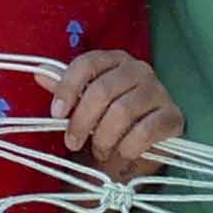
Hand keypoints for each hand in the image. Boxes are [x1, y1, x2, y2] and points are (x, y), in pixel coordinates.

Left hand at [49, 48, 181, 179]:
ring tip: (98, 150)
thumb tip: (39, 74)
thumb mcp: (83, 105)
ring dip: (103, 137)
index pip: (87, 64)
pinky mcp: (173, 116)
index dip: (68, 88)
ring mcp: (159, 91)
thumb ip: (66, 89)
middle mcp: (139, 69)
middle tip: (71, 142)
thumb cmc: (107, 121)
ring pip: (122, 111)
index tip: (56, 114)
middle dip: (81, 121)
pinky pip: (146, 130)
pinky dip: (128, 145)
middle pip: (102, 90)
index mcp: (115, 60)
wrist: (140, 147)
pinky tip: (122, 152)